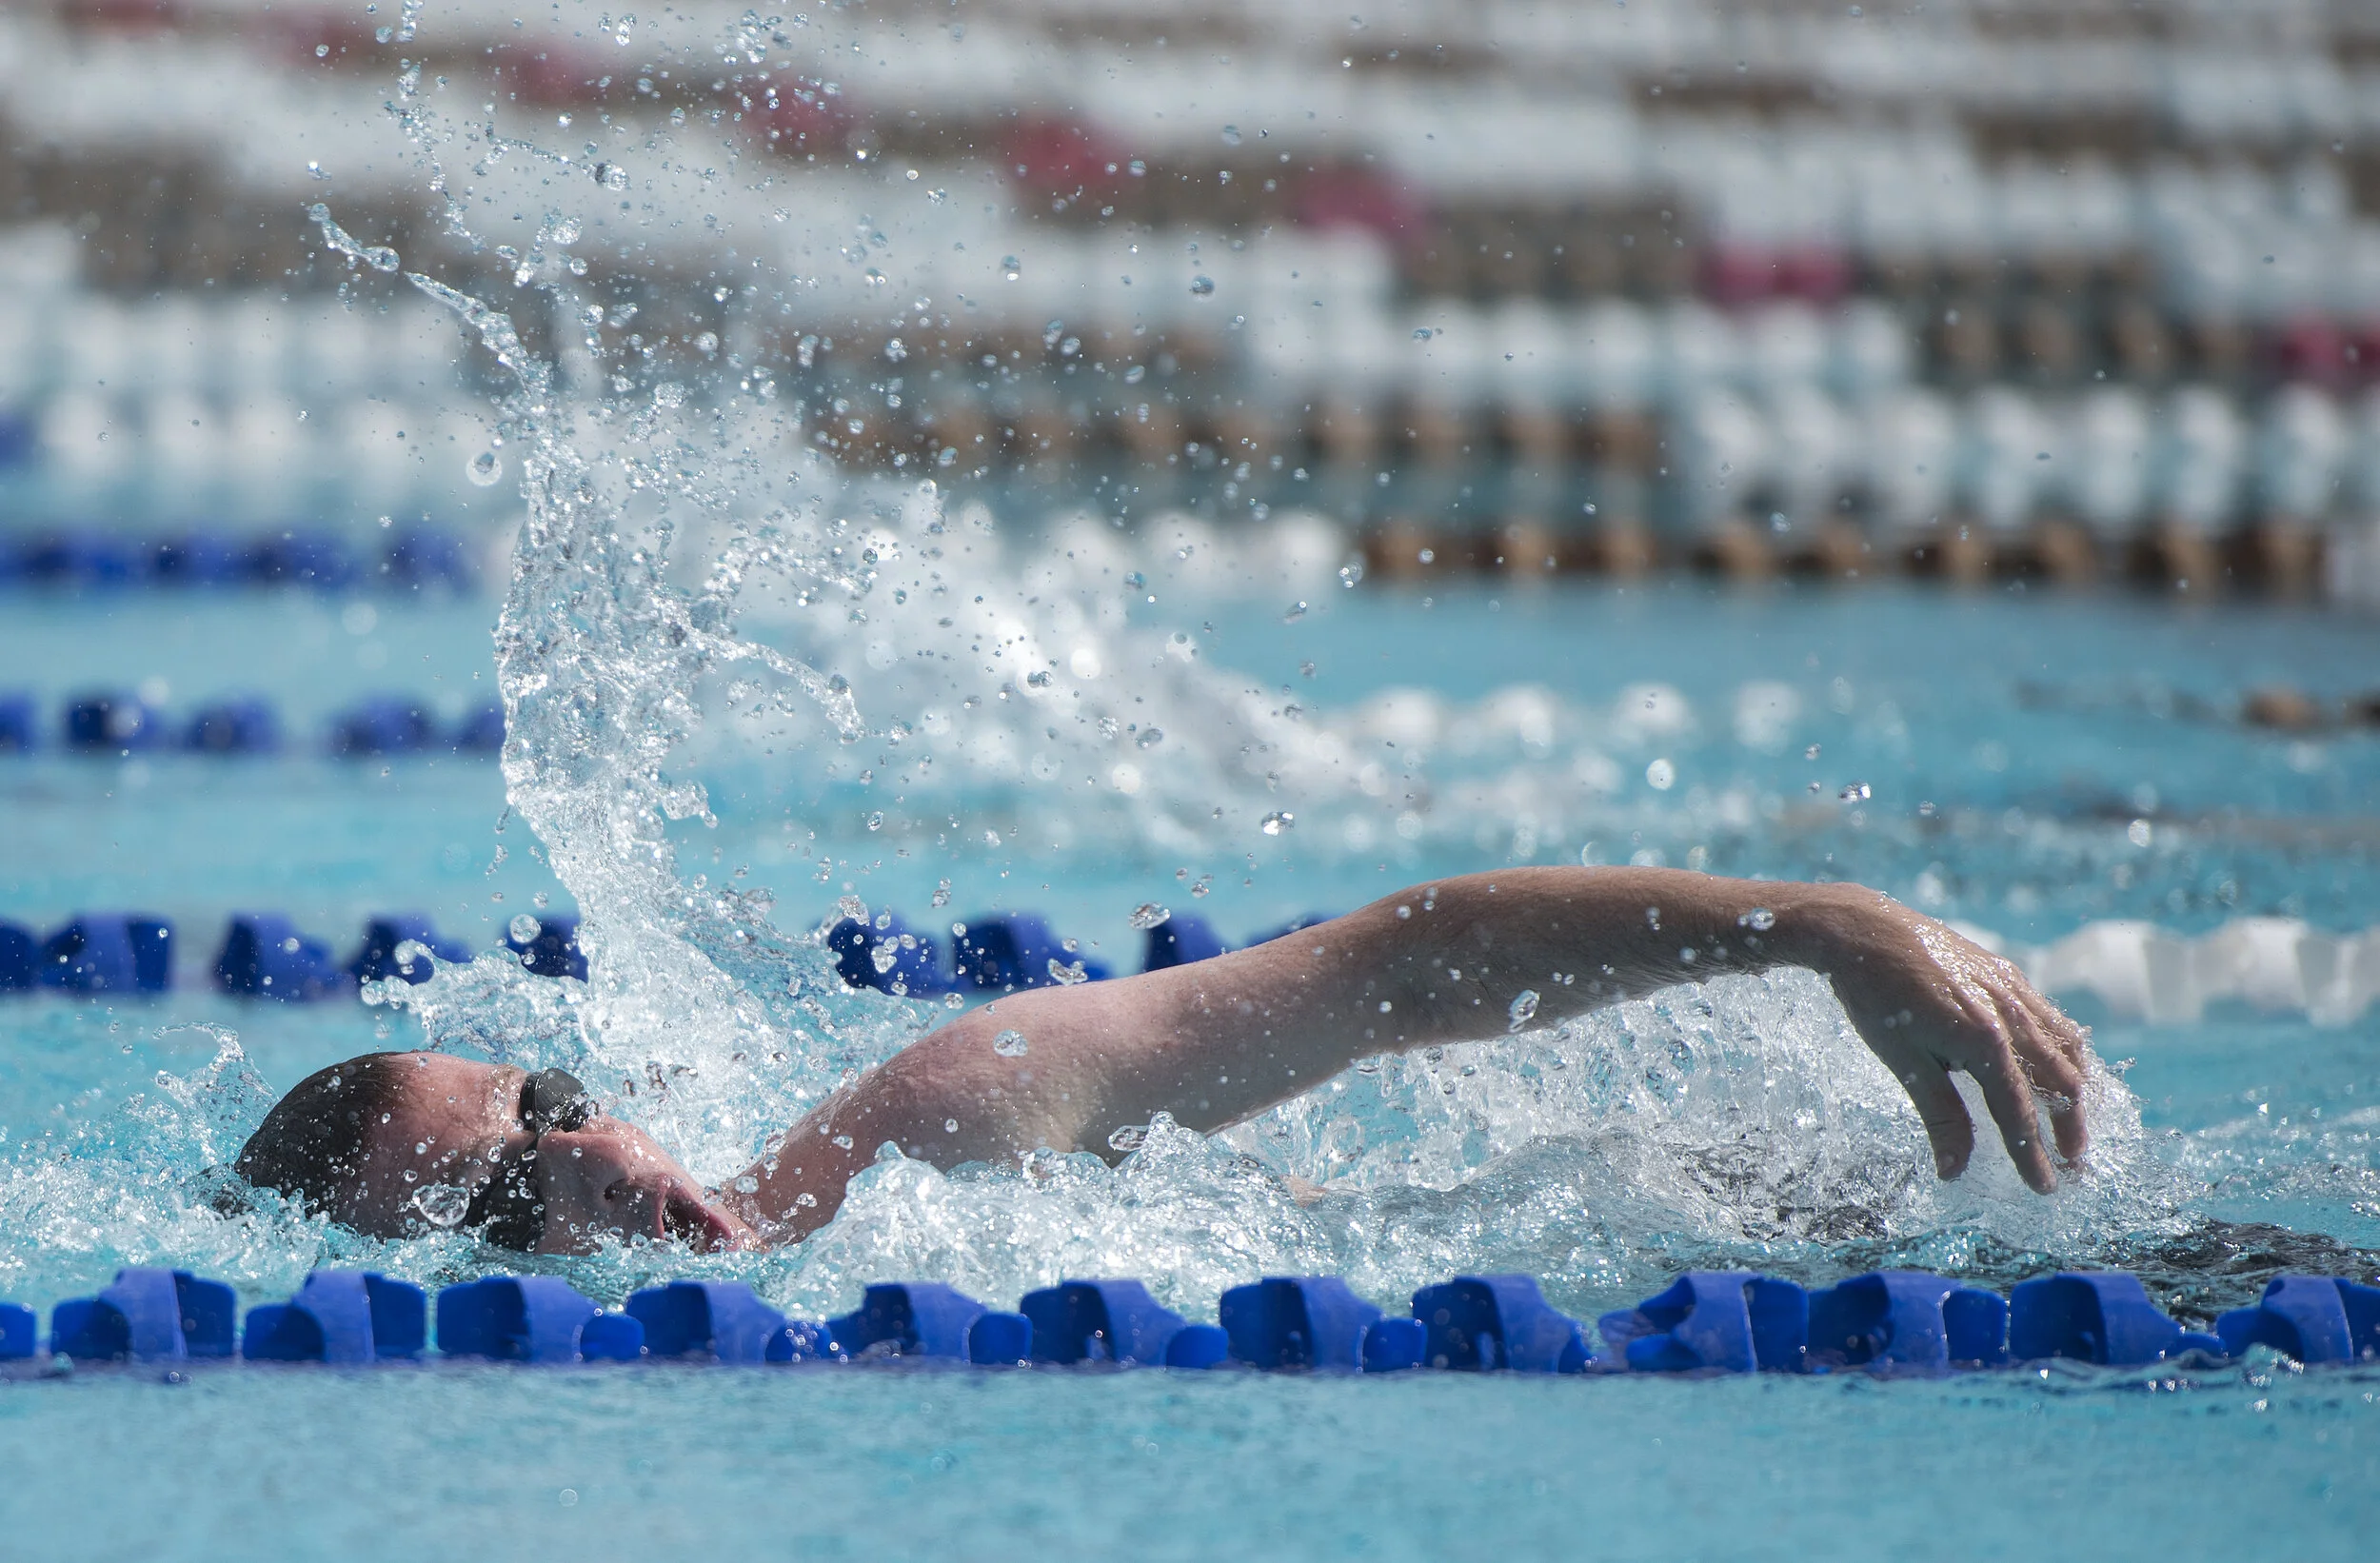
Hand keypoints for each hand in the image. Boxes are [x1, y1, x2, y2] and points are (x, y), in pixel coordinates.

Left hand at [1802, 889, 2091, 1192]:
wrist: (1863, 930)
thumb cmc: (1875, 997)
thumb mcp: (1905, 1062)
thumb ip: (1940, 1117)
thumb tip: (1955, 1172)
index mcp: (1985, 1041)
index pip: (2020, 1113)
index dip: (2033, 1155)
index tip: (2045, 1189)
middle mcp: (2012, 1014)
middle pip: (2060, 1083)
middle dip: (2070, 1130)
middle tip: (2073, 1169)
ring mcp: (2014, 989)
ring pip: (2067, 1049)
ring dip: (2076, 1092)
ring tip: (2075, 1126)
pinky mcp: (2008, 974)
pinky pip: (2053, 1019)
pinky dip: (2066, 1053)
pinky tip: (2059, 1069)